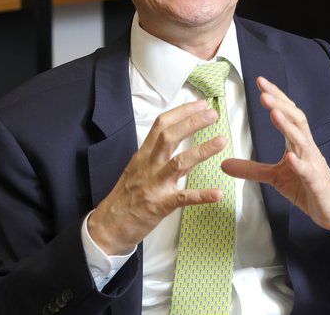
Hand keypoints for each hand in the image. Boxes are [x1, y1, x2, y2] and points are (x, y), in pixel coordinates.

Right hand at [88, 100, 225, 254]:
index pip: (161, 125)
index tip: (201, 104)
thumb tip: (174, 136)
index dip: (182, 112)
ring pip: (178, 162)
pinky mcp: (160, 205)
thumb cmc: (125, 196)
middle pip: (169, 136)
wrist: (108, 226)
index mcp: (143, 154)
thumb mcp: (136, 167)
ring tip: (221, 141)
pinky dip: (201, 195)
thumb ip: (154, 153)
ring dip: (202, 150)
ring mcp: (154, 185)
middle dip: (192, 122)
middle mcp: (149, 166)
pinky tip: (218, 193)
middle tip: (212, 114)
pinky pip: (183, 198)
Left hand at [221, 77, 329, 244]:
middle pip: (296, 119)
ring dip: (288, 126)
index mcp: (297, 143)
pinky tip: (290, 156)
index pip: (287, 113)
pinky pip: (308, 172)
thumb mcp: (274, 177)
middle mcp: (307, 148)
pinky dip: (300, 163)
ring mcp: (313, 164)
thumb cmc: (306, 188)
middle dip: (280, 104)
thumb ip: (251, 169)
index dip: (276, 96)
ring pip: (302, 140)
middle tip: (263, 92)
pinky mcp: (317, 183)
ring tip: (274, 112)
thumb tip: (223, 164)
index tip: (260, 82)